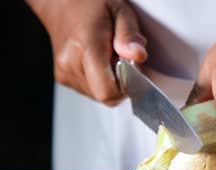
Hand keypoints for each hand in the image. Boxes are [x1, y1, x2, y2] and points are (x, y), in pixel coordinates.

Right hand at [27, 0, 146, 105]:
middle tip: (120, 60)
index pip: (107, 92)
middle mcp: (70, 64)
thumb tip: (138, 56)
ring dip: (109, 82)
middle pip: (105, 96)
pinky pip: (89, 90)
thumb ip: (129, 36)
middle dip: (119, 84)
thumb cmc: (89, 4)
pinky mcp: (63, 77)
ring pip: (97, 95)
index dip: (125, 87)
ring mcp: (64, 73)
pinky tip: (98, 62)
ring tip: (108, 58)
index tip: (131, 72)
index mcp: (85, 49)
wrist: (60, 1)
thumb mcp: (119, 11)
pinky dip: (99, 80)